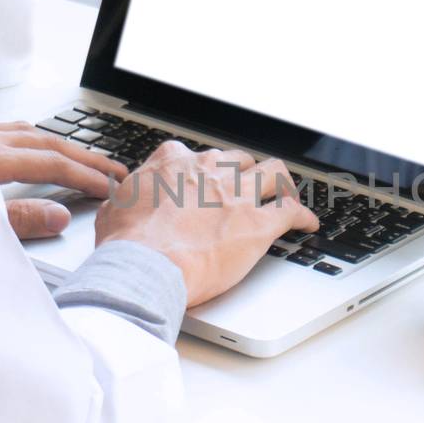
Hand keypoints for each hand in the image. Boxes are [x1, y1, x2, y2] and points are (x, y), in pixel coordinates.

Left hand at [0, 122, 126, 240]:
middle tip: (113, 169)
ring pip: (25, 132)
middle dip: (84, 157)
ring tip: (82, 158)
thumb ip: (19, 220)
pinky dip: (29, 138)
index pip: (50, 164)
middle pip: (45, 142)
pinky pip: (2, 130)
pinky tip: (31, 146)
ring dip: (59, 145)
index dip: (85, 176)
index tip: (109, 187)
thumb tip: (59, 217)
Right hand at [96, 141, 318, 305]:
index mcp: (175, 164)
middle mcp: (209, 172)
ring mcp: (236, 195)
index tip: (205, 183)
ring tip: (286, 194)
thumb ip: (131, 197)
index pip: (197, 156)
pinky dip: (302, 216)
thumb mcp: (116, 208)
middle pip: (238, 160)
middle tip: (246, 190)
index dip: (203, 172)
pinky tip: (307, 224)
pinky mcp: (258, 223)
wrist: (147, 265)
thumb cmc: (128, 244)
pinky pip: (291, 210)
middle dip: (243, 174)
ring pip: (272, 173)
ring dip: (280, 183)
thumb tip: (126, 201)